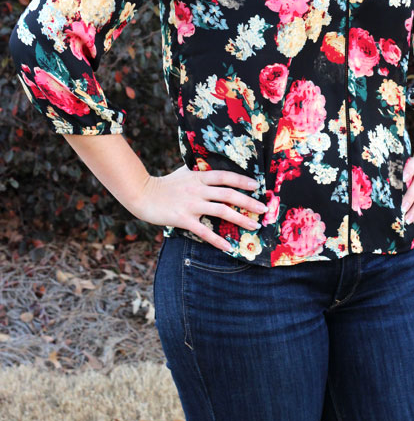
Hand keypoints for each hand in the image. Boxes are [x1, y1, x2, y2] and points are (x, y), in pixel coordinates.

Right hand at [132, 165, 267, 251]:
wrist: (142, 194)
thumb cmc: (164, 184)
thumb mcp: (184, 173)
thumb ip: (200, 174)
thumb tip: (216, 174)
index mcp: (198, 177)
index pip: (225, 176)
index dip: (242, 180)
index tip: (257, 186)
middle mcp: (197, 189)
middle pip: (228, 194)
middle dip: (248, 201)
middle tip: (263, 209)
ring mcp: (191, 204)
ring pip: (221, 211)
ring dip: (240, 219)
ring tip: (254, 226)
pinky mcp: (183, 219)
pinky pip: (204, 231)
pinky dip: (217, 240)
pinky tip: (228, 247)